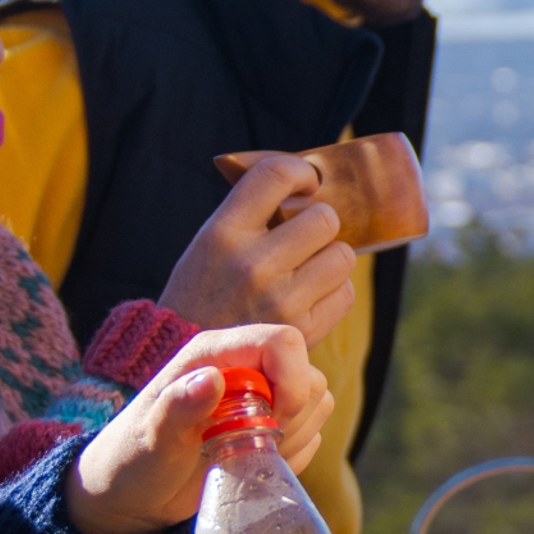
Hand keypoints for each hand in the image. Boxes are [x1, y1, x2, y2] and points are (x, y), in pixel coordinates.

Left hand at [64, 325, 334, 533]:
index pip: (283, 341)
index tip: (273, 418)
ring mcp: (264, 397)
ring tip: (243, 456)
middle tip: (245, 445)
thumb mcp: (151, 439)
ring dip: (291, 438)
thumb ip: (179, 407)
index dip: (292, 378)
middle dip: (290, 417)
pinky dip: (292, 456)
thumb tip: (213, 378)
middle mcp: (246, 368)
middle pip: (308, 375)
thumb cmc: (134, 461)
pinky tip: (251, 464)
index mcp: (216, 354)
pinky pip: (314, 434)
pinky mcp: (275, 426)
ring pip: (318, 404)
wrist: (132, 495)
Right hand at [157, 153, 356, 344]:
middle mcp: (253, 264)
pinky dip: (333, 292)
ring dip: (330, 259)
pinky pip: (344, 293)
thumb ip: (250, 213)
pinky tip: (308, 296)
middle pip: (324, 218)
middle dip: (318, 225)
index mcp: (223, 233)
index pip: (276, 174)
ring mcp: (280, 300)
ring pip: (343, 255)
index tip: (305, 184)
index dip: (301, 172)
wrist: (189, 361)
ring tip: (305, 268)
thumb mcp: (209, 243)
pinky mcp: (302, 331)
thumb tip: (305, 181)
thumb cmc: (204, 293)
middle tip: (302, 238)